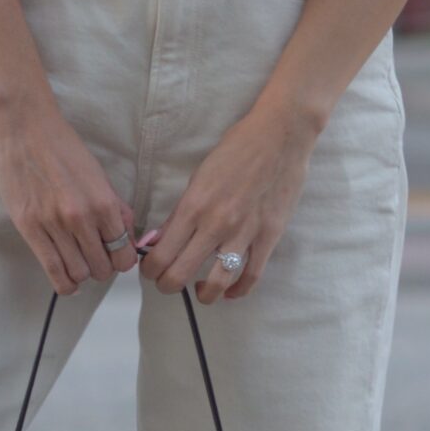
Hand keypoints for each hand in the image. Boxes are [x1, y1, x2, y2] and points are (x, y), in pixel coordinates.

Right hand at [0, 96, 139, 294]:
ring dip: (82, 273)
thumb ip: (114, 206)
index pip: (124, 253)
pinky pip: (52, 271)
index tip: (116, 255)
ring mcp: (53, 225)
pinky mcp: (29, 229)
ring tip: (78, 261)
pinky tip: (67, 279)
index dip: (122, 259)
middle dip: (102, 267)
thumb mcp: (97, 173)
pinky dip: (64, 283)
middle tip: (95, 256)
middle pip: (102, 268)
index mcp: (103, 202)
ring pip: (78, 273)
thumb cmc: (63, 146)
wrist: (25, 128)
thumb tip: (128, 235)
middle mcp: (81, 218)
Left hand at [138, 99, 317, 303]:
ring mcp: (244, 233)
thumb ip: (179, 213)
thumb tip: (158, 240)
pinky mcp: (269, 237)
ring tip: (199, 289)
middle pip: (180, 274)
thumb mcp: (199, 176)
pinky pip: (251, 276)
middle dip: (167, 285)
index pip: (161, 253)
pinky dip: (238, 290)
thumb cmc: (236, 149)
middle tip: (167, 282)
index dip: (150, 270)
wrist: (279, 135)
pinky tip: (230, 291)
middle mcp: (216, 223)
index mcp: (194, 205)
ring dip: (203, 294)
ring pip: (217, 283)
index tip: (150, 270)